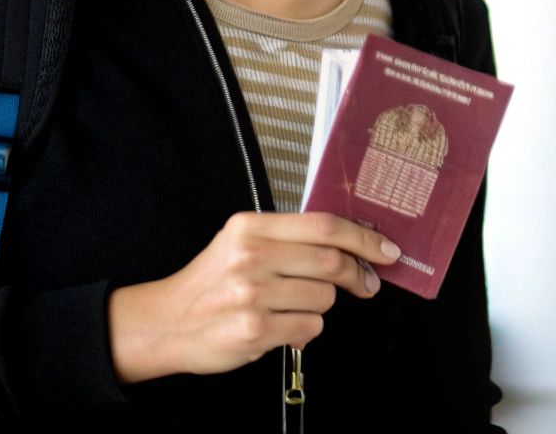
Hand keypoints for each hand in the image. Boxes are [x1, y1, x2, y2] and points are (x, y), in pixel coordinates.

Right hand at [106, 211, 401, 383]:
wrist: (167, 322)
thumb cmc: (212, 283)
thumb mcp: (242, 243)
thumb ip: (290, 238)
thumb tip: (351, 243)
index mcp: (251, 227)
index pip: (324, 225)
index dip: (364, 238)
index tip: (387, 249)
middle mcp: (252, 256)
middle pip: (332, 261)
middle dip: (359, 275)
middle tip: (366, 284)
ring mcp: (253, 294)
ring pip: (324, 298)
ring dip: (319, 305)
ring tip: (291, 306)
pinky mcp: (255, 330)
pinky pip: (309, 328)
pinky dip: (304, 330)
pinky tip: (280, 325)